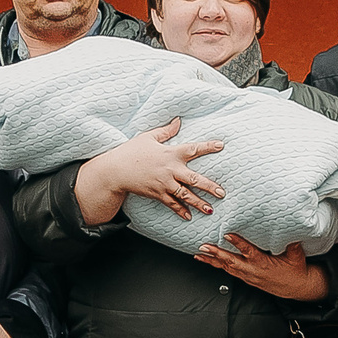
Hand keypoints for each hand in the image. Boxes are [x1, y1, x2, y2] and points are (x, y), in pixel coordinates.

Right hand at [75, 118, 224, 224]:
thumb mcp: (148, 137)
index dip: (207, 146)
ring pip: (185, 195)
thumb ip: (166, 130)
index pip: (193, 149)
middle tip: (222, 193)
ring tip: (210, 210)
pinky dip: (180, 211)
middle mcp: (170, 170)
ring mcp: (164, 184)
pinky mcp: (157, 194)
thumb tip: (179, 120)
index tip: (221, 145)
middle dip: (209, 186)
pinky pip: (171, 204)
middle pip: (194, 179)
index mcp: (170, 153)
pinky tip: (189, 217)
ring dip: (198, 203)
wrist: (114, 171)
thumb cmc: (131, 151)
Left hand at [194, 235, 329, 302]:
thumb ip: (291, 242)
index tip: (227, 235)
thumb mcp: (296, 255)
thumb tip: (290, 226)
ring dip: (212, 260)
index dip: (238, 243)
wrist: (296, 288)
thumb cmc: (295, 270)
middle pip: (231, 262)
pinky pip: (228, 271)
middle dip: (216, 254)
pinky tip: (207, 260)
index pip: (249, 252)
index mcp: (264, 263)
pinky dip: (216, 265)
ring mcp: (248, 276)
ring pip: (226, 268)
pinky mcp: (246, 278)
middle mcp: (253, 270)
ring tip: (199, 253)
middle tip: (204, 246)